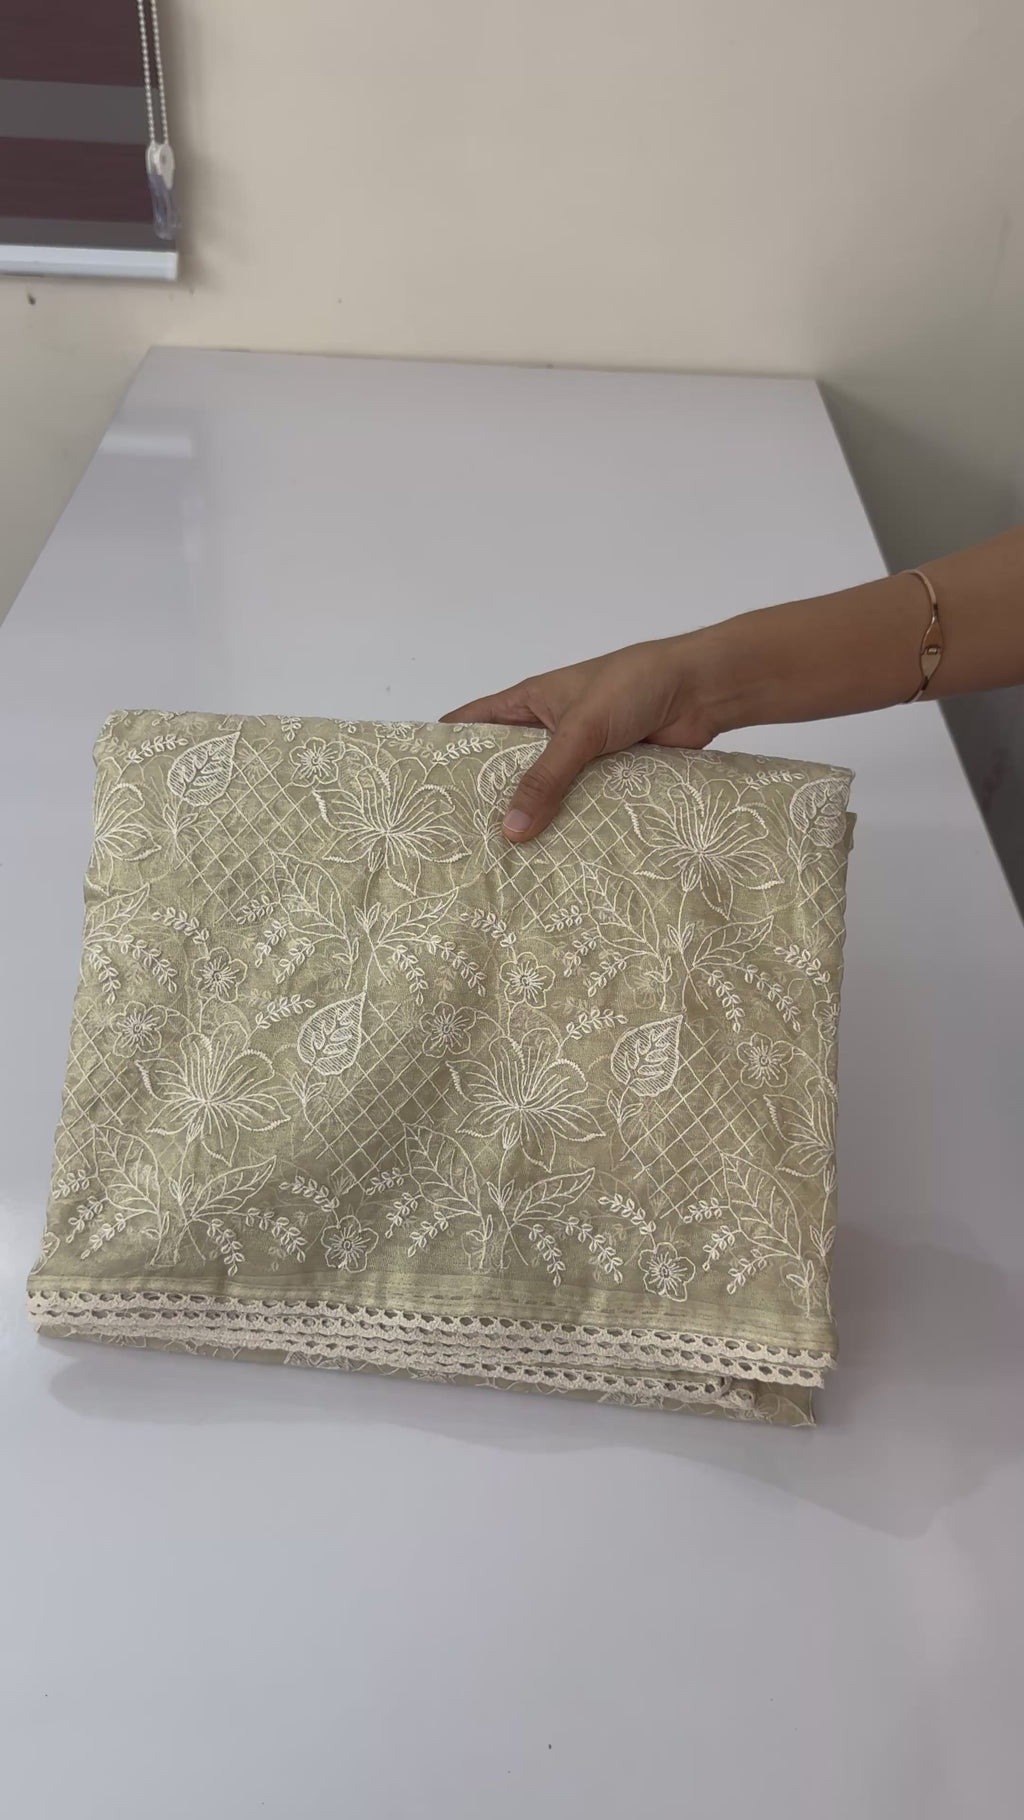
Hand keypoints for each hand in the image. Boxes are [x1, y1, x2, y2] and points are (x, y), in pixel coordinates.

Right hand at [441, 635, 719, 840]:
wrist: (703, 689)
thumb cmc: (634, 686)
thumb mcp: (580, 729)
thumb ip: (546, 778)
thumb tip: (511, 831)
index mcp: (530, 702)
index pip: (473, 724)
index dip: (445, 750)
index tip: (420, 788)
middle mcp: (550, 729)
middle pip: (508, 768)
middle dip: (489, 800)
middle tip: (460, 844)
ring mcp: (581, 755)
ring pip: (547, 792)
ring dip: (535, 819)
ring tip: (503, 864)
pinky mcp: (610, 776)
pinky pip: (583, 805)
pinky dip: (573, 826)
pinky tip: (556, 860)